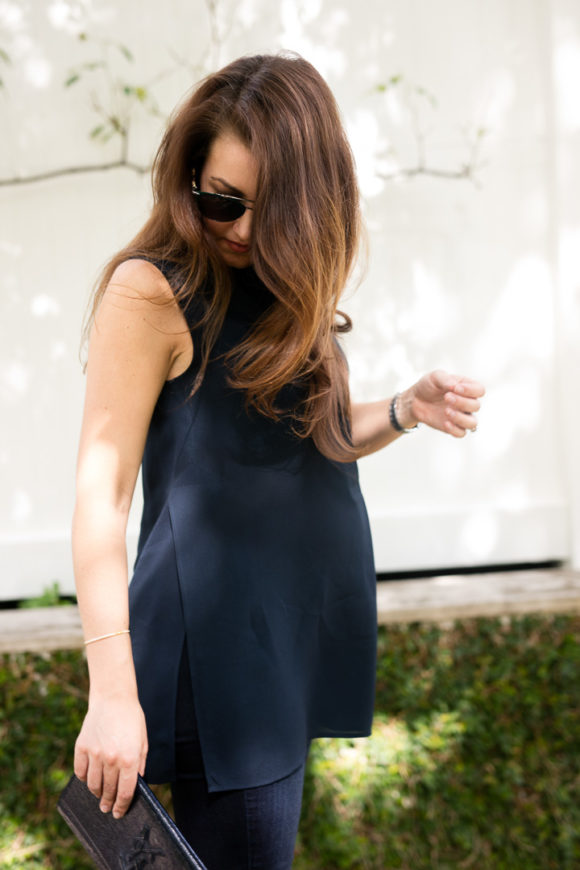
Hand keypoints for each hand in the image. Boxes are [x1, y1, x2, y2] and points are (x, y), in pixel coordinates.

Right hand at [74, 693, 147, 818]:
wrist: (113, 698)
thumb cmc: (131, 719)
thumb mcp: (143, 742)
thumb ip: (140, 765)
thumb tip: (136, 785)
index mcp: (130, 758)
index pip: (125, 792)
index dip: (122, 806)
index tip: (118, 813)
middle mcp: (111, 759)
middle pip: (108, 791)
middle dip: (108, 802)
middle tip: (107, 808)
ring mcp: (95, 753)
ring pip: (93, 785)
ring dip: (96, 793)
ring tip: (99, 795)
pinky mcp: (82, 747)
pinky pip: (81, 772)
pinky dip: (85, 778)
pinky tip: (89, 779)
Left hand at [401, 370, 484, 436]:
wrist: (415, 400)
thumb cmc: (428, 386)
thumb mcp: (435, 377)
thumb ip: (446, 379)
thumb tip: (455, 386)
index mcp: (467, 388)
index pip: (480, 390)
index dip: (471, 390)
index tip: (455, 388)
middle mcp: (467, 403)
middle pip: (476, 406)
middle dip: (462, 402)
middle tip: (446, 397)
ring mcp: (461, 416)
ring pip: (472, 423)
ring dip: (461, 418)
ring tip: (446, 411)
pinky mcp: (453, 427)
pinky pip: (461, 433)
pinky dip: (455, 429)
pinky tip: (445, 422)